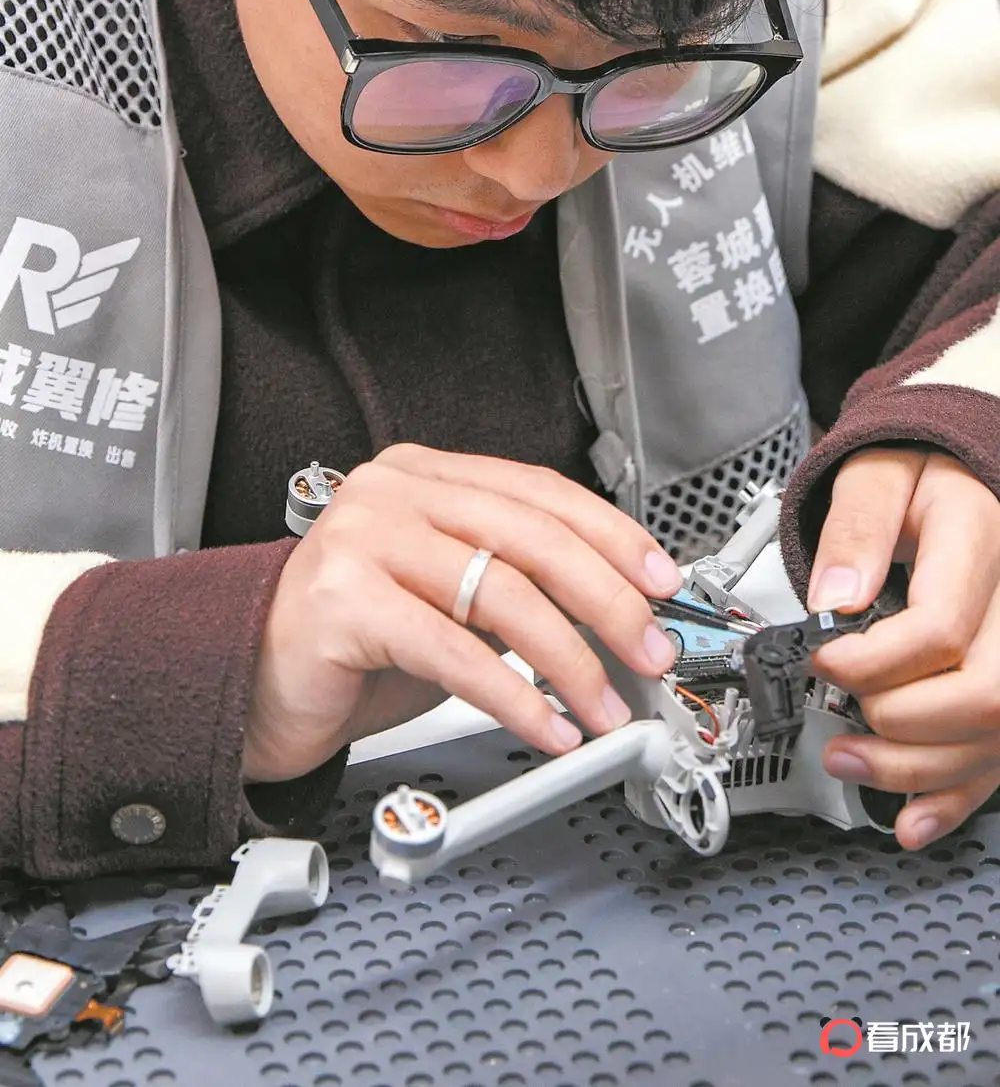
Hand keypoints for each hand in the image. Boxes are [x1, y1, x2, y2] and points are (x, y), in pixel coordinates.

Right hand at [243, 443, 681, 782]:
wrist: (253, 682)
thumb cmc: (356, 643)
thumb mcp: (450, 601)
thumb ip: (517, 589)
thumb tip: (617, 615)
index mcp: (425, 476)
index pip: (540, 490)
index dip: (612, 536)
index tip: (662, 582)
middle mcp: (392, 493)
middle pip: (531, 536)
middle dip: (609, 600)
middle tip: (650, 651)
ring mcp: (362, 539)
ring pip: (501, 593)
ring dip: (570, 662)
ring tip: (603, 710)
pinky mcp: (341, 602)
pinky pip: (454, 651)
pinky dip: (514, 698)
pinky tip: (545, 728)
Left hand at [805, 448, 999, 848]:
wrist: (961, 474)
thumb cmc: (919, 472)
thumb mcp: (877, 473)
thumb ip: (854, 528)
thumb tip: (835, 599)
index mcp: (984, 540)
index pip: (942, 626)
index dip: (874, 658)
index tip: (823, 656)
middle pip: (986, 695)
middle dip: (900, 721)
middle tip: (841, 714)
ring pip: (996, 736)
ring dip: (916, 769)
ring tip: (848, 760)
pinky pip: (999, 755)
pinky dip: (954, 796)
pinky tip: (912, 819)